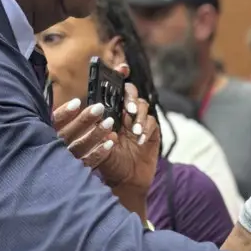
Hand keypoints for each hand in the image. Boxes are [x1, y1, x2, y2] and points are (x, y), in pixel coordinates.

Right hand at [53, 98, 116, 168]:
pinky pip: (87, 162)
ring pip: (80, 147)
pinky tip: (110, 143)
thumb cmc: (52, 140)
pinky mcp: (75, 171)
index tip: (77, 102)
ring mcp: (64, 161)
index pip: (54, 122)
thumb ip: (58, 115)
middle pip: (69, 133)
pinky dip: (99, 153)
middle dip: (84, 120)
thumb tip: (74, 100)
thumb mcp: (50, 125)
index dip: (65, 113)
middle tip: (100, 107)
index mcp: (45, 133)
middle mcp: (53, 147)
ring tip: (110, 122)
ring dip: (96, 134)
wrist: (47, 172)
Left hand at [92, 71, 159, 194]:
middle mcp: (125, 114)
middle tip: (128, 110)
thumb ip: (100, 133)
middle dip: (130, 97)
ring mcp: (139, 122)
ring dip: (139, 116)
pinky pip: (152, 122)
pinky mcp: (152, 131)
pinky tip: (139, 140)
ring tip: (134, 130)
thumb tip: (103, 120)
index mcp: (110, 113)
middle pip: (131, 93)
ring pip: (143, 106)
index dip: (118, 75)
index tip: (121, 68)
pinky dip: (146, 128)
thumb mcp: (99, 148)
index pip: (114, 90)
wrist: (126, 182)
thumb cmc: (109, 164)